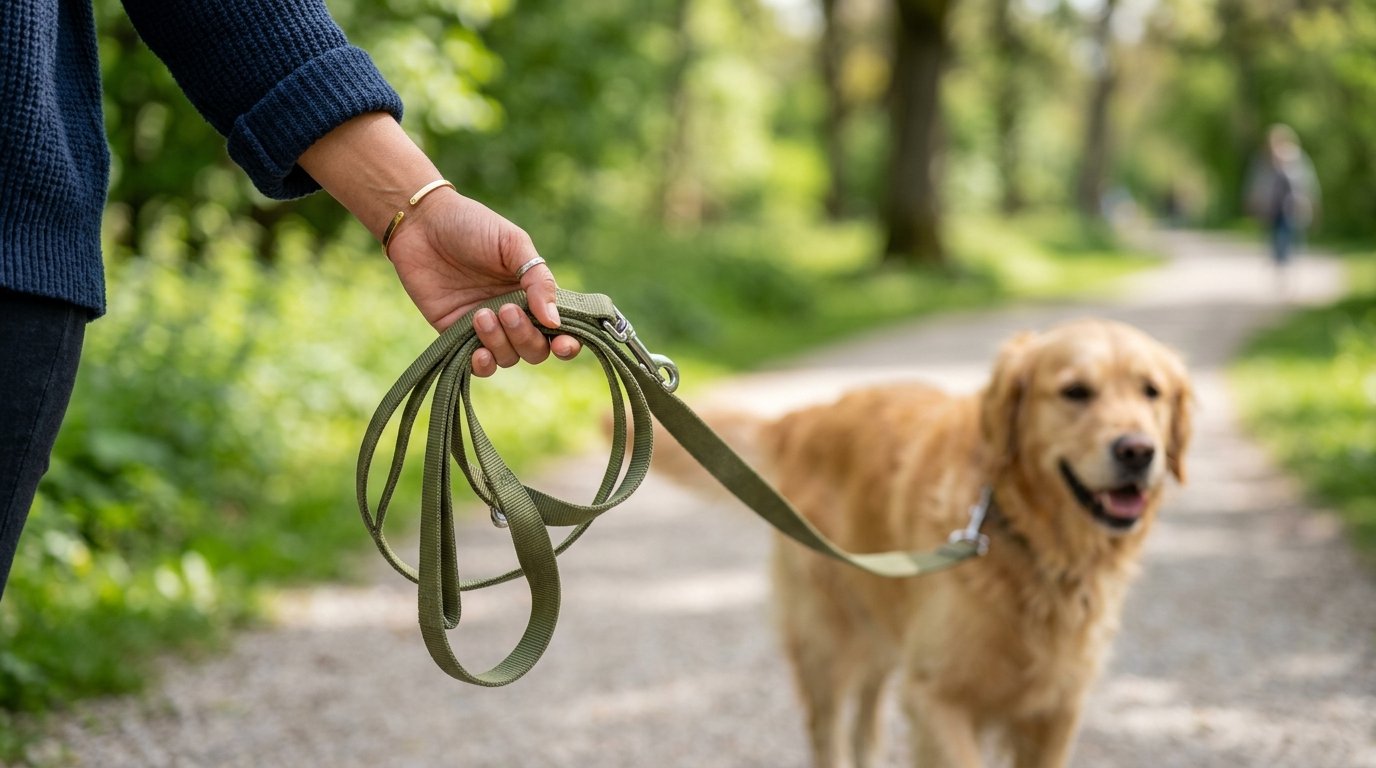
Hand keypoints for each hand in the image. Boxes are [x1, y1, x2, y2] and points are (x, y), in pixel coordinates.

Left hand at [385, 189, 581, 376]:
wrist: (422, 223)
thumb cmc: (472, 225)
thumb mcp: (513, 243)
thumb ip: (537, 280)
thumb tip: (555, 321)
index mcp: (532, 292)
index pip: (560, 328)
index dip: (567, 343)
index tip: (563, 345)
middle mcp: (513, 313)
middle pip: (536, 349)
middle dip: (526, 337)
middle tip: (506, 310)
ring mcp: (485, 326)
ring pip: (508, 357)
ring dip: (500, 343)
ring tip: (481, 314)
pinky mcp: (455, 334)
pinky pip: (478, 364)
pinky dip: (483, 365)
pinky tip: (478, 352)